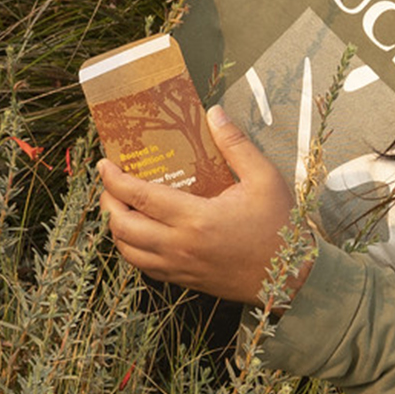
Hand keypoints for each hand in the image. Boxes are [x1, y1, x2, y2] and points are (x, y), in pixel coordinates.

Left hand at [98, 106, 311, 307]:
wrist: (290, 276)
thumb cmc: (278, 226)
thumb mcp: (264, 178)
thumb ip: (236, 144)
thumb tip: (214, 112)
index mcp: (196, 219)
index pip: (140, 197)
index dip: (114, 180)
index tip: (104, 163)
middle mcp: (180, 246)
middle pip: (123, 226)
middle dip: (107, 202)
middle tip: (110, 184)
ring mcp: (179, 267)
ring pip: (128, 251)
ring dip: (116, 227)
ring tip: (120, 206)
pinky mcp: (183, 281)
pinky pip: (144, 267)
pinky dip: (132, 249)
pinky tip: (140, 233)